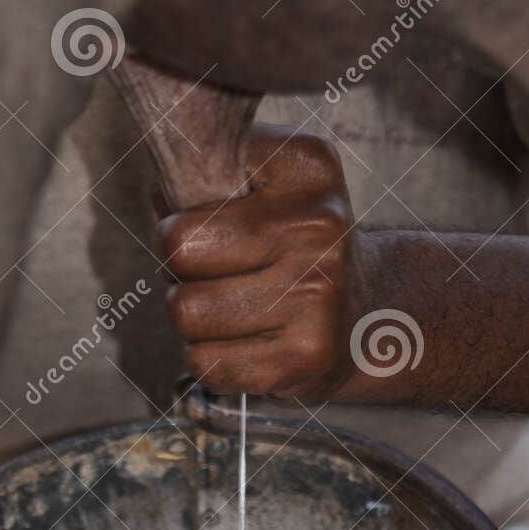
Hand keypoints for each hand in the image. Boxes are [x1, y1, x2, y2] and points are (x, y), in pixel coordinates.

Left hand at [160, 126, 353, 402]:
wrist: (368, 318)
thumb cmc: (292, 248)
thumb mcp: (266, 186)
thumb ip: (205, 175)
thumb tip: (160, 196)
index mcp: (307, 166)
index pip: (190, 180)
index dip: (183, 211)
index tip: (216, 223)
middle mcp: (319, 225)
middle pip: (179, 249)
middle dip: (180, 269)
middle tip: (216, 276)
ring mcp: (318, 293)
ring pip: (185, 312)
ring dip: (194, 320)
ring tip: (232, 311)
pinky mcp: (307, 355)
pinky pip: (205, 363)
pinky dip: (210, 360)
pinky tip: (247, 345)